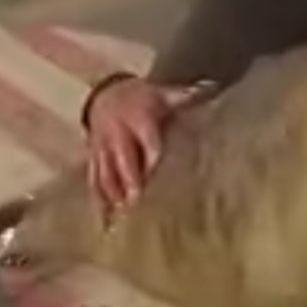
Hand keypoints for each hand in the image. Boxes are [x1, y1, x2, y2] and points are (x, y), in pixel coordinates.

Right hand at [84, 77, 204, 215]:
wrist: (107, 93)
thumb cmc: (142, 99)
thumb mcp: (163, 93)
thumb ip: (185, 95)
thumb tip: (213, 86)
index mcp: (138, 119)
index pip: (147, 139)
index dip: (152, 155)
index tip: (157, 174)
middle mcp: (118, 133)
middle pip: (123, 159)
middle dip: (129, 180)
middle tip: (136, 202)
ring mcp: (103, 147)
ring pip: (105, 171)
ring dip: (113, 193)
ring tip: (122, 214)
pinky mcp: (94, 157)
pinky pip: (93, 178)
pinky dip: (98, 199)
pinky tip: (103, 219)